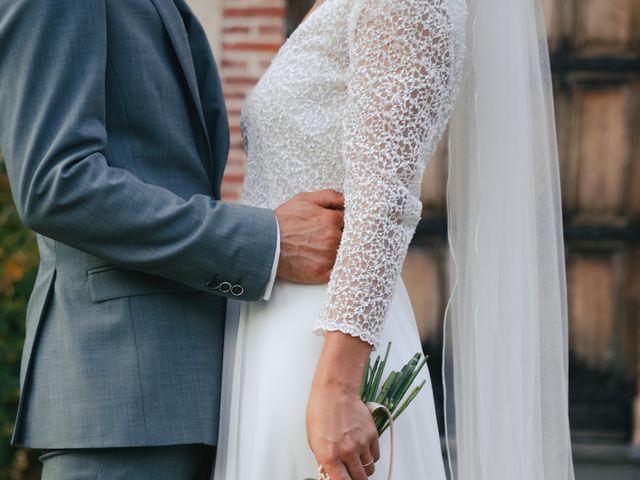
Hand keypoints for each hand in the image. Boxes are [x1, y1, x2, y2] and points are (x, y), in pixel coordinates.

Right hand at [274, 190, 343, 283]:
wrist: (265, 243)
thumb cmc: (282, 221)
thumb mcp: (305, 199)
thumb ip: (329, 196)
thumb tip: (347, 199)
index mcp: (332, 220)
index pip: (353, 221)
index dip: (349, 222)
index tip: (342, 225)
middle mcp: (333, 239)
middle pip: (352, 238)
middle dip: (347, 237)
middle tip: (334, 237)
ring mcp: (328, 257)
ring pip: (346, 254)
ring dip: (343, 252)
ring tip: (329, 249)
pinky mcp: (322, 273)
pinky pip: (338, 272)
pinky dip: (337, 268)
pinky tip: (330, 263)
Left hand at [307, 332, 379, 479]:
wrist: (335, 391)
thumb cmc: (321, 411)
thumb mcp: (314, 440)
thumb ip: (324, 460)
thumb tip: (330, 474)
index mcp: (329, 455)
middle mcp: (347, 451)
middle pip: (360, 479)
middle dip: (356, 479)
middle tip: (352, 475)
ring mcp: (362, 443)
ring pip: (369, 468)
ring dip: (363, 468)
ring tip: (356, 461)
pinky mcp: (372, 435)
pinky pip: (375, 456)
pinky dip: (370, 457)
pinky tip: (363, 450)